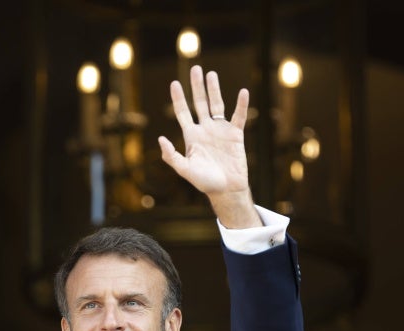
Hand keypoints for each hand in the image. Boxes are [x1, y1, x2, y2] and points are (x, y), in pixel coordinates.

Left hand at [157, 65, 258, 227]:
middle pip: (199, 103)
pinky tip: (242, 92)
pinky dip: (241, 105)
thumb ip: (171, 156)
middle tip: (195, 68)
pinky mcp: (235, 134)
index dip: (178, 98)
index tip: (174, 83)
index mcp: (191, 136)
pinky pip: (238, 116)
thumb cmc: (204, 182)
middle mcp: (205, 129)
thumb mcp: (184, 170)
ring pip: (217, 105)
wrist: (226, 189)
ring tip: (211, 74)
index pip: (183, 113)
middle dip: (196, 87)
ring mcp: (220, 130)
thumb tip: (160, 138)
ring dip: (214, 90)